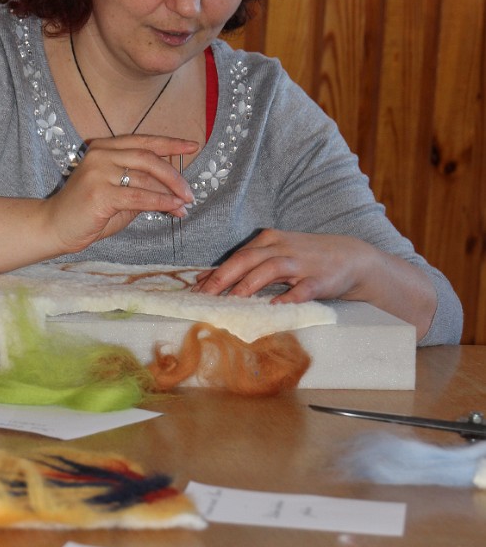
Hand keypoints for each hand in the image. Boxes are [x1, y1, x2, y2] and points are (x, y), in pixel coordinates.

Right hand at [42, 134, 197, 253]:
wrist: (54, 227)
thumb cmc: (88, 212)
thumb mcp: (119, 195)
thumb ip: (142, 187)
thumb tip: (175, 191)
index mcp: (105, 147)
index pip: (143, 141)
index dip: (170, 143)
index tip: (192, 146)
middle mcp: (101, 154)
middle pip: (148, 157)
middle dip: (174, 174)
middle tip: (190, 191)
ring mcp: (98, 171)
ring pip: (145, 178)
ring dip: (170, 192)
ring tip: (185, 204)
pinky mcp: (100, 192)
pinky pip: (139, 196)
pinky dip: (160, 202)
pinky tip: (173, 208)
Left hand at [192, 228, 373, 302]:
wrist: (351, 257)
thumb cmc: (306, 258)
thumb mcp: (275, 256)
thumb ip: (245, 267)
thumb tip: (205, 280)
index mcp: (268, 241)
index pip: (236, 256)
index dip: (215, 274)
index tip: (195, 291)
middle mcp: (281, 247)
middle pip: (247, 259)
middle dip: (224, 278)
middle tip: (204, 297)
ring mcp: (301, 262)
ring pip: (271, 269)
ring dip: (250, 285)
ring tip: (232, 301)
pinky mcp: (320, 278)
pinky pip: (302, 288)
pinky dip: (288, 296)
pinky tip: (275, 306)